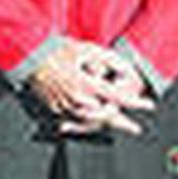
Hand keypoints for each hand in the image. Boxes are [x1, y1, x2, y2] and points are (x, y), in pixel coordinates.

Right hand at [27, 38, 154, 135]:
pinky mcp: (54, 109)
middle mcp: (75, 99)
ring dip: (106, 126)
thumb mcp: (88, 49)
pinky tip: (95, 128)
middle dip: (122, 122)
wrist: (29, 56)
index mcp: (84, 83)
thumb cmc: (57, 50)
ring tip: (120, 128)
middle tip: (134, 127)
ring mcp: (63, 106)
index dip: (135, 103)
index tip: (148, 105)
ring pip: (90, 124)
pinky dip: (86, 127)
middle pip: (105, 117)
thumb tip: (128, 70)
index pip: (117, 97)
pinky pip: (73, 123)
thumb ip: (111, 60)